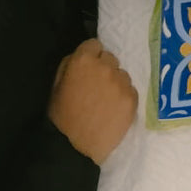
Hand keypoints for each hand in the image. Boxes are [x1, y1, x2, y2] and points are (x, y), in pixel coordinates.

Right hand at [47, 38, 138, 164]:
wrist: (75, 147)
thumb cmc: (62, 116)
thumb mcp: (57, 84)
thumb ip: (70, 64)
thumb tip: (84, 56)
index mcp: (83, 61)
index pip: (94, 44)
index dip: (90, 56)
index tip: (87, 69)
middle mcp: (106, 67)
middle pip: (110, 58)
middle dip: (103, 68)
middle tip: (95, 86)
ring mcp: (122, 83)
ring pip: (122, 74)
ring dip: (115, 82)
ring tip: (105, 100)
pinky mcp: (133, 98)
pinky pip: (130, 89)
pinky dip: (123, 96)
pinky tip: (113, 109)